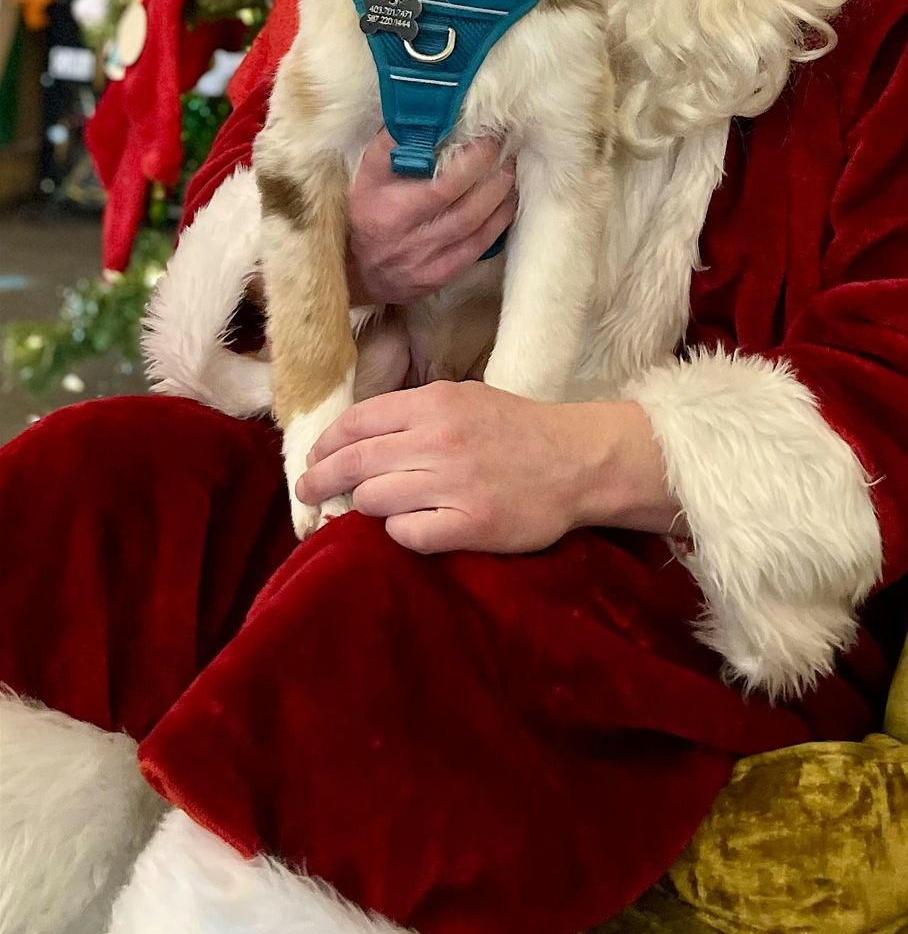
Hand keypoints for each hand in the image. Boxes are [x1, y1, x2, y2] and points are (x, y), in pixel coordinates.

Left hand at [294, 383, 677, 552]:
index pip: (356, 423)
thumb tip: (355, 438)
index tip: (312, 460)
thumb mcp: (463, 399)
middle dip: (319, 480)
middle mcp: (438, 440)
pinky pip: (407, 534)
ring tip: (366, 509)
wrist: (576, 461)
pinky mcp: (470, 524)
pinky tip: (407, 526)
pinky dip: (397, 532)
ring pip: (374, 500)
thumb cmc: (515, 428)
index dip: (324, 444)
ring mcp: (454, 484)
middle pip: (354, 463)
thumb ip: (413, 414)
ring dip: (363, 506)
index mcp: (434, 403)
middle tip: (305, 493)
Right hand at [347, 131, 516, 303]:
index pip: (438, 183)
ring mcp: (422, 260)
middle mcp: (403, 233)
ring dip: (499, 196)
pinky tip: (506, 204)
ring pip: (473, 225)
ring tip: (509, 172)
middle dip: (490, 174)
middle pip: (461, 204)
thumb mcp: (366, 176)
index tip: (487, 137)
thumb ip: (391, 145)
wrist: (355, 272)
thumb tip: (423, 110)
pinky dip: (497, 224)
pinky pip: (477, 249)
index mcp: (385, 204)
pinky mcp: (438, 277)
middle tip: (506, 150)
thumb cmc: (364, 212)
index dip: (471, 160)